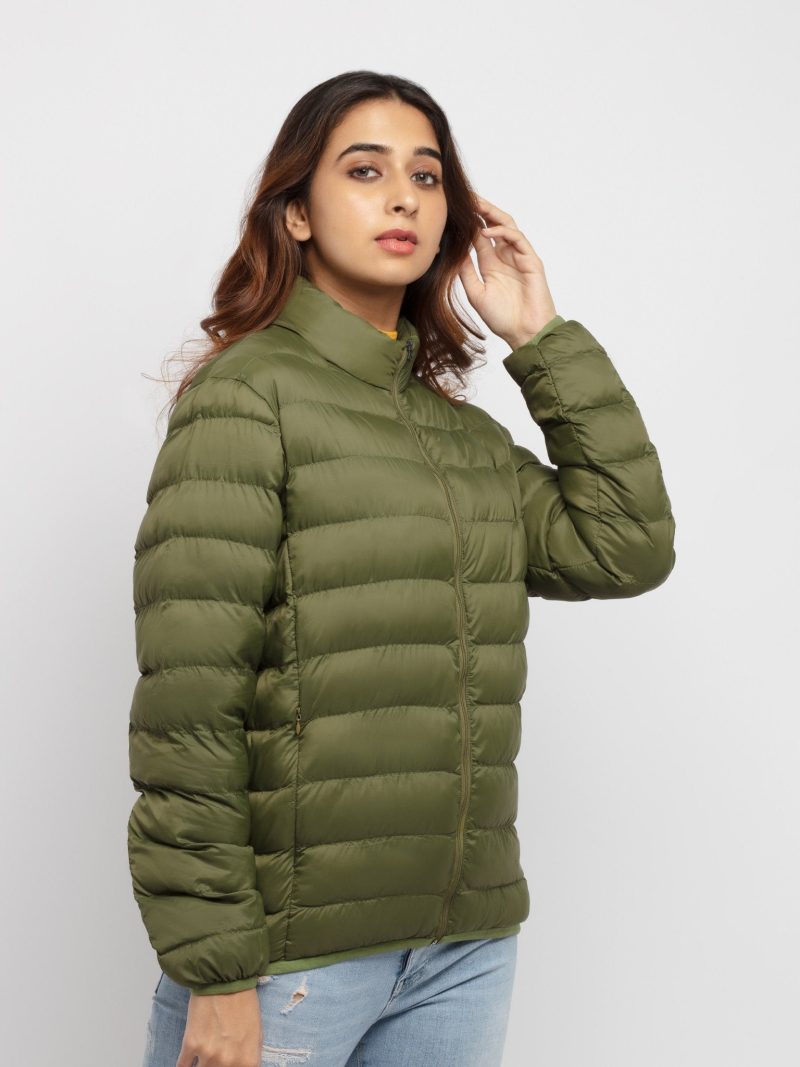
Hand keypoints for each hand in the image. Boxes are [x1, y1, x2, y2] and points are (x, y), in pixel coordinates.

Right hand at [177, 988, 262, 1066]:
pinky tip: (188, 1062)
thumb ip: (248, 1057)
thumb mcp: (256, 1033)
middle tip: (215, 1057)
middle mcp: (227, 1062)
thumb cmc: (244, 1002)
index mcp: (247, 1061)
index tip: (227, 1065)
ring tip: (205, 1055)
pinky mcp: (190, 1045)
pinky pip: (183, 1066)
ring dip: (202, 1066)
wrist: (226, 978)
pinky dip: (185, 1065)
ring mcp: (208, 1055)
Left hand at [458, 195, 558, 349]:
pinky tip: (486, 232)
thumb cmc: (503, 318)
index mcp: (491, 263)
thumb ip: (466, 272)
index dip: (468, 221)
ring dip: (491, 213)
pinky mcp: (531, 261)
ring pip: (507, 226)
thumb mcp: (476, 293)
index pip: (479, 235)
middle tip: (465, 197)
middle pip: (493, 224)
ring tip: (475, 205)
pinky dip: (502, 232)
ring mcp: (520, 257)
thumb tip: (454, 251)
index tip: (453, 209)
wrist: (524, 333)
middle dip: (480, 209)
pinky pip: (518, 239)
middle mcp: (505, 256)